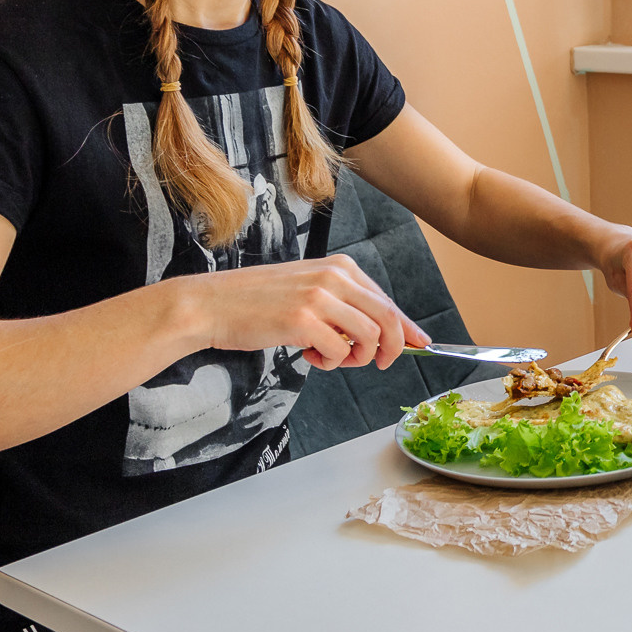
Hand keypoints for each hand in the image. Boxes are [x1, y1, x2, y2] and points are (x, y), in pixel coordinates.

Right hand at [179, 255, 429, 370]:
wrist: (211, 304)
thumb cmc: (256, 302)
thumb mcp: (307, 290)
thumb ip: (342, 306)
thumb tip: (380, 333)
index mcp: (339, 267)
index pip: (386, 300)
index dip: (406, 327)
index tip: (420, 344)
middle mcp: (334, 277)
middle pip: (388, 318)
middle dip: (392, 348)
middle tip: (379, 364)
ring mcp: (319, 297)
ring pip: (369, 336)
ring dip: (356, 358)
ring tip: (331, 359)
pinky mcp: (302, 320)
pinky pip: (339, 351)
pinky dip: (329, 363)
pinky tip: (308, 357)